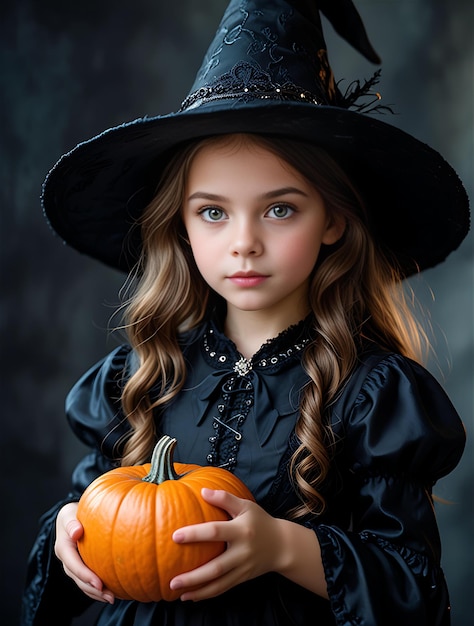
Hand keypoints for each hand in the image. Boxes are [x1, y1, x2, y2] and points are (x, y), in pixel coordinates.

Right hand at [54, 502, 113, 603]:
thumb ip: (72, 523)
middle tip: (110, 596)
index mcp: (63, 547)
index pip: (73, 565)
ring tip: (113, 598)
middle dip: (93, 589)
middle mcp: (66, 559)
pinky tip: (111, 592)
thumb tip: (77, 532)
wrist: (71, 517)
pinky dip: (97, 588)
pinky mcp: (80, 566)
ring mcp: (72, 565)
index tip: (99, 583)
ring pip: (82, 583)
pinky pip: (87, 581)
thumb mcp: (69, 514)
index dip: (85, 576)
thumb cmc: (73, 513)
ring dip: (96, 593)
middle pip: (78, 579)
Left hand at [169, 488, 286, 600]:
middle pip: (216, 567)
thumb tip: (202, 491)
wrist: (282, 545)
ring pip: (219, 583)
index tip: (175, 536)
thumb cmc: (260, 521)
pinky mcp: (243, 578)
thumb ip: (225, 498)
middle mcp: (242, 552)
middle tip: (172, 581)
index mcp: (241, 530)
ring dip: (198, 590)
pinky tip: (191, 596)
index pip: (215, 532)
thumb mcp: (246, 505)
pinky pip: (223, 588)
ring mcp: (243, 568)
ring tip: (177, 593)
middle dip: (194, 576)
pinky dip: (207, 594)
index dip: (195, 534)